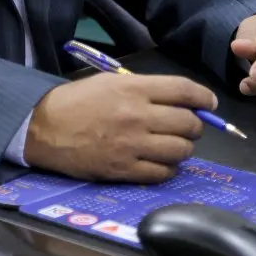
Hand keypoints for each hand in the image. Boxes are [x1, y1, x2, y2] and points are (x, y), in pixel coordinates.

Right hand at [24, 71, 216, 182]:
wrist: (45, 126)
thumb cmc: (79, 100)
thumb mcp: (111, 81)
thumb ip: (146, 90)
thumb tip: (181, 101)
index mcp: (133, 88)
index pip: (183, 90)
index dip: (203, 97)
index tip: (209, 103)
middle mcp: (137, 116)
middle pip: (188, 123)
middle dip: (195, 125)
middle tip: (187, 126)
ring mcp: (132, 145)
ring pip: (180, 151)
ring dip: (182, 148)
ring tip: (172, 144)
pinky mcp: (124, 170)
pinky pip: (162, 173)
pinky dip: (167, 168)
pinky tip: (159, 162)